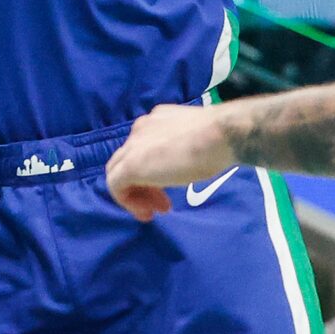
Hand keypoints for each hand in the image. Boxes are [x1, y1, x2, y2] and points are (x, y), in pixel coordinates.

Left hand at [103, 103, 234, 221]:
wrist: (219, 135)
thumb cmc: (217, 139)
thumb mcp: (195, 143)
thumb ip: (182, 148)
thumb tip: (183, 162)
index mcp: (155, 120)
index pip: (143, 147)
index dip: (153, 170)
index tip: (170, 188)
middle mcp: (140, 129)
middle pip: (128, 159)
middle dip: (144, 185)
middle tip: (163, 203)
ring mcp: (133, 145)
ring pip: (119, 171)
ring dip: (136, 195)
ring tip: (154, 212)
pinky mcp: (131, 165)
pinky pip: (115, 185)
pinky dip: (127, 201)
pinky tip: (146, 213)